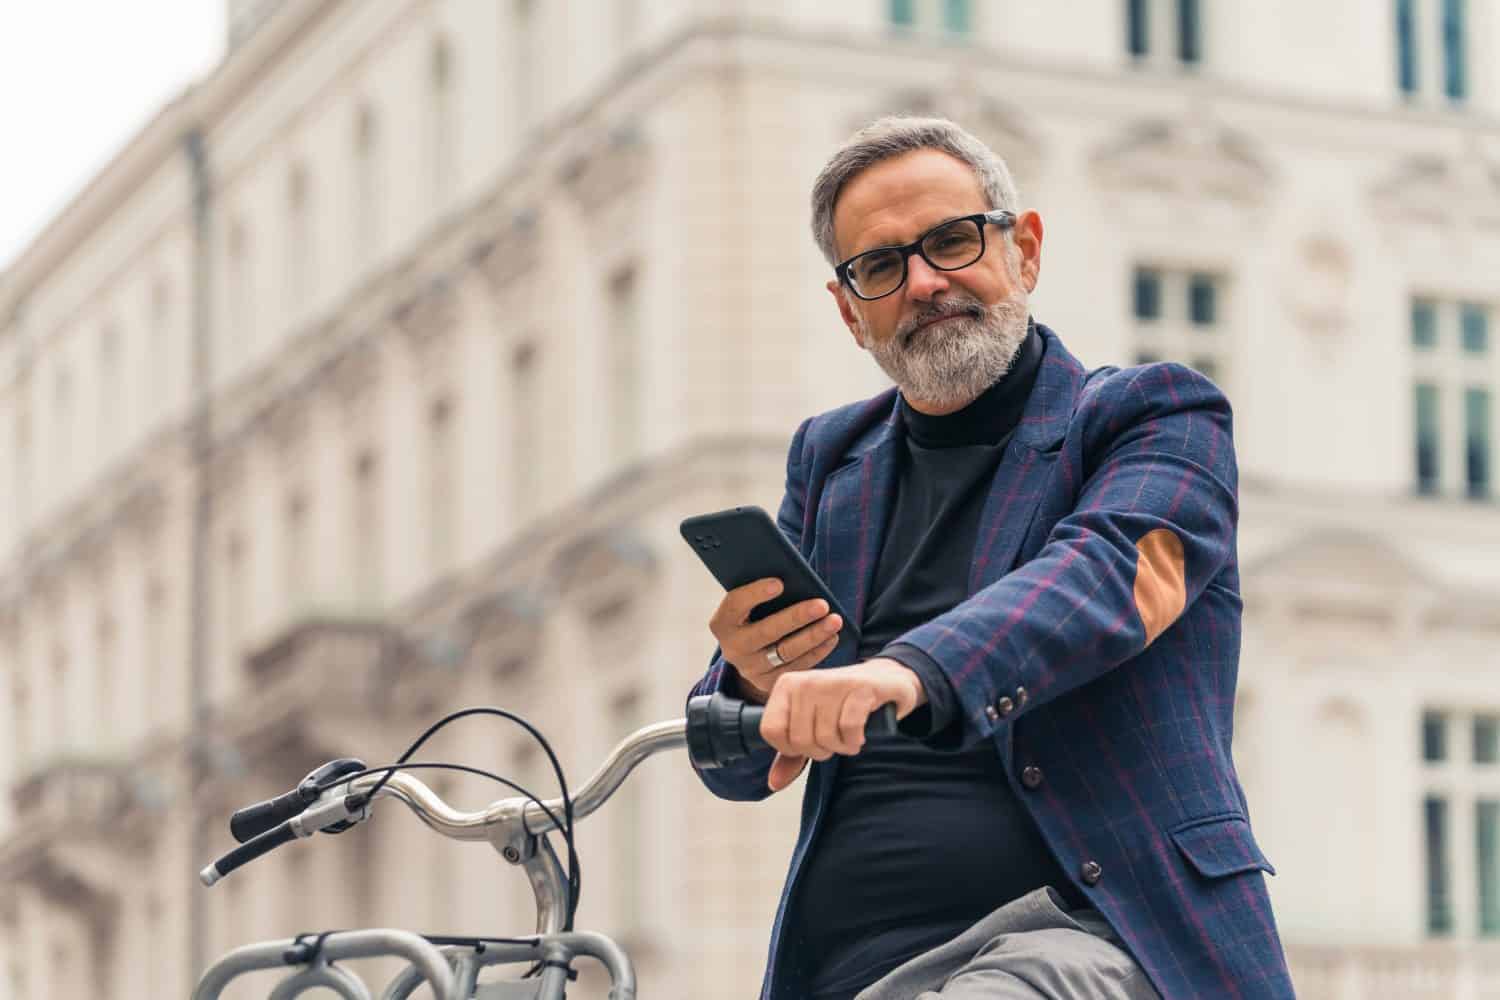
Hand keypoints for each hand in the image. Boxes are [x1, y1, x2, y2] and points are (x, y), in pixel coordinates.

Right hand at [708, 578, 844, 703]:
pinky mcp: (768, 682)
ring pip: (786, 652)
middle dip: (796, 617)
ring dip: (814, 635)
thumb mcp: (749, 605)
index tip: (780, 583)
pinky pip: (796, 667)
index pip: (735, 604)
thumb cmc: (755, 615)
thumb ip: (762, 593)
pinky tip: (831, 638)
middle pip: (766, 632)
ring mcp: (750, 669)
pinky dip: (817, 651)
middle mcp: (733, 648)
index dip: (756, 593)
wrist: (750, 653)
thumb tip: (794, 579)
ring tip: (834, 621)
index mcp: (722, 623)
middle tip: (822, 605)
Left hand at [760, 658, 926, 791]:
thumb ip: (790, 756)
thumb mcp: (811, 727)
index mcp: (786, 686)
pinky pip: (849, 728)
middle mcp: (805, 681)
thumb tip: (774, 783)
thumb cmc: (842, 705)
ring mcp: (832, 682)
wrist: (884, 679)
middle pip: (800, 739)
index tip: (808, 741)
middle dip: (820, 750)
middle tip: (833, 738)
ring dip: (841, 747)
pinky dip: (854, 740)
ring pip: (825, 736)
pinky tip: (859, 735)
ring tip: (848, 735)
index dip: (790, 748)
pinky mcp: (859, 687)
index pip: (771, 730)